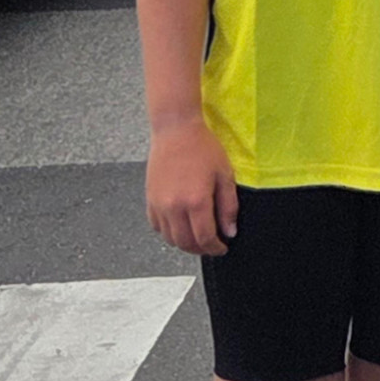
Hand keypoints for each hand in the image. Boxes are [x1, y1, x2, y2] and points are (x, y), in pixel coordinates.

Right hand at [147, 119, 236, 255]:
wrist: (176, 131)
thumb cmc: (203, 148)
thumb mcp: (225, 175)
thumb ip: (228, 206)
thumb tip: (230, 231)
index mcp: (196, 201)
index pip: (205, 238)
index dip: (215, 248)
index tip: (222, 248)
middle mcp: (174, 207)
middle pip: (186, 243)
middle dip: (201, 249)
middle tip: (211, 246)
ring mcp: (159, 205)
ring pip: (170, 239)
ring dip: (185, 244)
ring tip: (198, 237)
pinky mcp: (149, 200)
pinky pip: (157, 227)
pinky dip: (169, 233)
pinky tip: (181, 226)